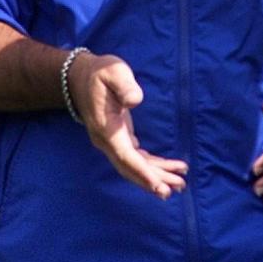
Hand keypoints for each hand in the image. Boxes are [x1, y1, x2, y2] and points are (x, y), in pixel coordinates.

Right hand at [68, 52, 187, 199]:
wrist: (81, 78)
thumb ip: (125, 85)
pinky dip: (153, 166)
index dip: (143, 173)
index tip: (159, 187)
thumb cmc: (101, 73)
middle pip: (130, 168)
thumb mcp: (113, 72)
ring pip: (134, 166)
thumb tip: (136, 100)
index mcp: (106, 128)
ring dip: (156, 176)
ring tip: (181, 182)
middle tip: (177, 189)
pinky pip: (136, 158)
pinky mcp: (119, 139)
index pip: (125, 157)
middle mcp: (107, 141)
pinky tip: (170, 169)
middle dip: (152, 181)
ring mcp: (112, 142)